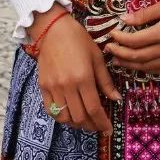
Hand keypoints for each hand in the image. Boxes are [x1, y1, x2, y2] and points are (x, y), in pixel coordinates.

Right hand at [30, 8, 119, 132]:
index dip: (102, 123)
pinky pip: (51, 110)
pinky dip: (61, 117)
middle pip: (80, 117)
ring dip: (76, 123)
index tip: (108, 130)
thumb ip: (106, 81)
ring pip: (65, 117)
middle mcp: (67, 86)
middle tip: (98, 125)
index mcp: (83, 78)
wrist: (53, 29)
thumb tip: (116, 99)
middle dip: (91, 125)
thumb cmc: (79, 40)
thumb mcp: (97, 57)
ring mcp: (53, 87)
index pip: (94, 109)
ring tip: (84, 120)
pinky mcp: (43, 87)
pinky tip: (69, 114)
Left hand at [105, 0, 159, 75]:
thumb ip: (145, 13)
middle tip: (108, 50)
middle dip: (120, 55)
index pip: (135, 41)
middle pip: (138, 57)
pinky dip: (147, 70)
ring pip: (148, 67)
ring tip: (118, 61)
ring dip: (130, 65)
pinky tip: (139, 66)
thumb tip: (125, 19)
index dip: (120, 40)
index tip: (111, 34)